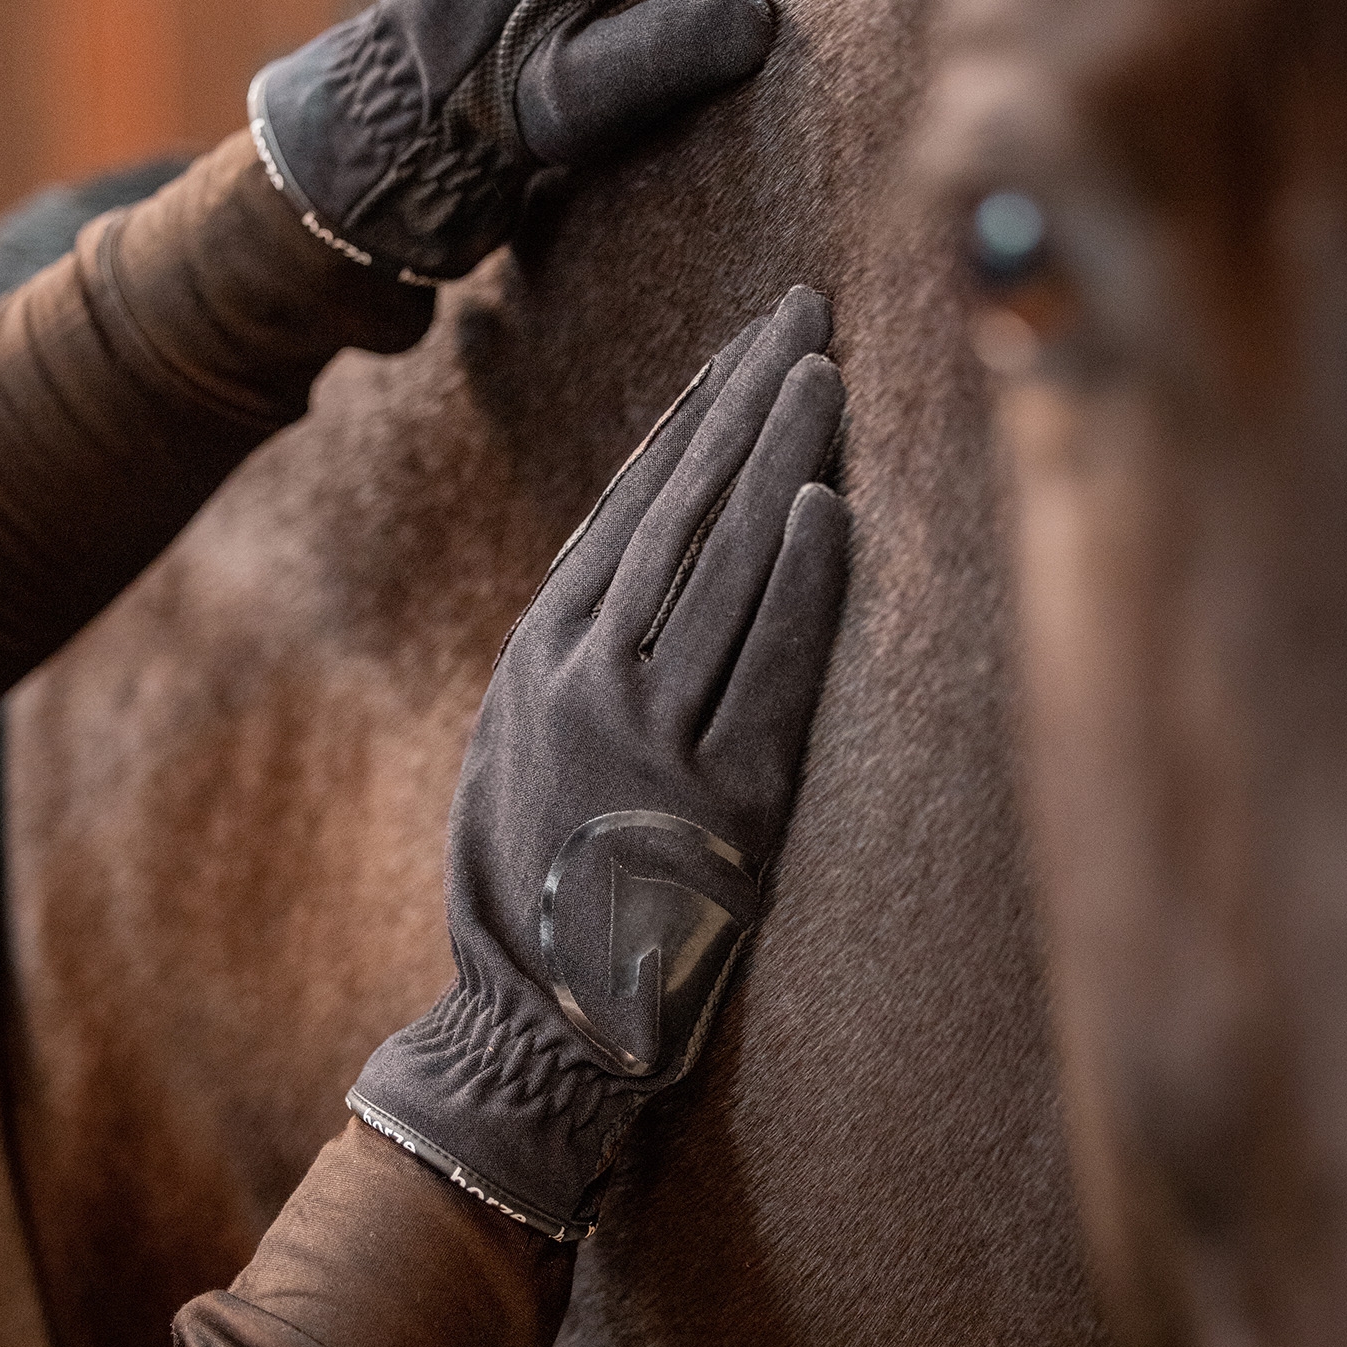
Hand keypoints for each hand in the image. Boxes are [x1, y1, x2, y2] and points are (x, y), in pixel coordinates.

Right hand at [348, 288, 848, 1239]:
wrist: (535, 1030)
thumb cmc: (531, 899)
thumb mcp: (518, 758)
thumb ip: (571, 666)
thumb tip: (636, 578)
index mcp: (538, 660)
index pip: (628, 509)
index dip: (692, 421)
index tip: (741, 352)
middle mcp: (586, 679)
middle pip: (680, 509)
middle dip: (744, 402)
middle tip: (801, 315)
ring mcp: (649, 735)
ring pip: (722, 566)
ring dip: (778, 462)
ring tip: (824, 377)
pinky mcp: (716, 798)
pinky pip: (762, 669)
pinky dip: (795, 585)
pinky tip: (827, 509)